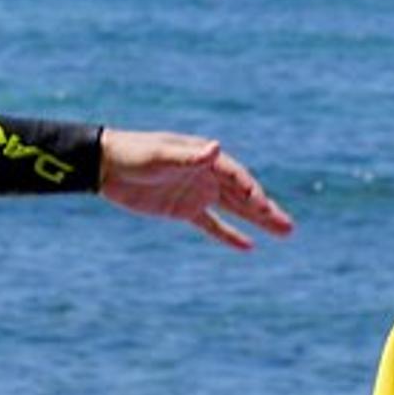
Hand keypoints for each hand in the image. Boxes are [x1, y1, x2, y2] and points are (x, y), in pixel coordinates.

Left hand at [97, 129, 295, 249]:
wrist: (105, 165)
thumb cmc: (133, 154)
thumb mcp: (160, 155)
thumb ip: (189, 156)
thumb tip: (215, 147)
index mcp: (205, 158)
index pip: (235, 176)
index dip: (250, 191)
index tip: (262, 207)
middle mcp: (207, 174)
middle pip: (242, 195)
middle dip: (265, 210)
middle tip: (288, 227)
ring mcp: (198, 192)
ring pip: (234, 209)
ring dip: (257, 221)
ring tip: (283, 232)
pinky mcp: (184, 210)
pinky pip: (212, 224)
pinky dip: (229, 235)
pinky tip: (249, 246)